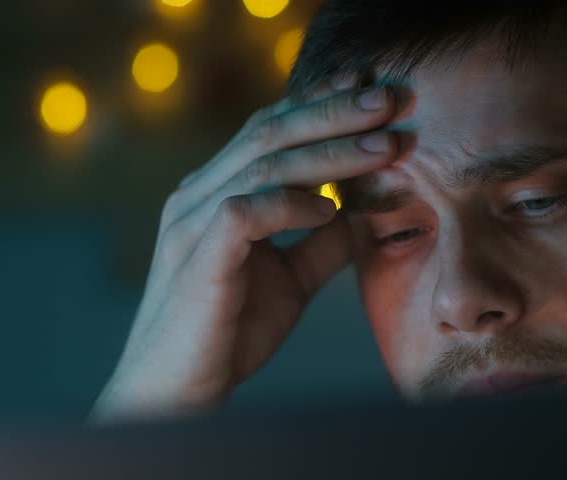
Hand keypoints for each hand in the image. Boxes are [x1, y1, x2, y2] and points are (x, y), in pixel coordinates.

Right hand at [90, 80, 398, 422]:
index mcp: (216, 191)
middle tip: (388, 98)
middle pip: (271, 133)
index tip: (369, 87)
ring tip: (384, 147)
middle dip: (334, 111)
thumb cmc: (230, 331)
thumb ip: (320, 243)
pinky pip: (245, 212)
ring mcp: (192, 222)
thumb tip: (362, 214)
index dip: (319, 103)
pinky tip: (330, 208)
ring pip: (264, 165)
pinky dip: (291, 204)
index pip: (270, 130)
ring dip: (330, 152)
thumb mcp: (290, 279)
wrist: (177, 391)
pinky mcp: (197, 256)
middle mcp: (199, 194)